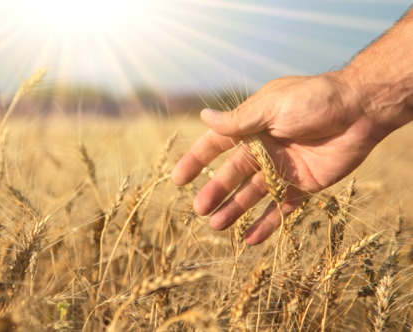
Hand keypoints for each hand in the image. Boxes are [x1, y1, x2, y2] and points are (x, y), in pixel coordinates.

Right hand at [171, 73, 383, 244]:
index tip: (178, 180)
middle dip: (215, 192)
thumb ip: (239, 119)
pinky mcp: (302, 185)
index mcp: (252, 126)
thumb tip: (203, 116)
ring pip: (252, 194)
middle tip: (199, 210)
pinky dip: (267, 223)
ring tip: (217, 227)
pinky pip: (281, 208)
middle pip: (232, 174)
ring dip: (235, 210)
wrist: (360, 111)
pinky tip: (251, 239)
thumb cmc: (314, 99)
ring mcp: (282, 168)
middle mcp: (264, 148)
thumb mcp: (272, 105)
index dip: (196, 161)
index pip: (216, 145)